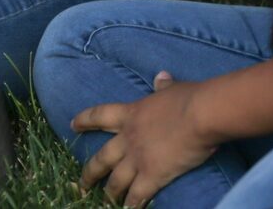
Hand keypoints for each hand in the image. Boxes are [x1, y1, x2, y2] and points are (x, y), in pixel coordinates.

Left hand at [73, 72, 219, 207]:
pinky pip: (137, 195)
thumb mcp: (171, 89)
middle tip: (81, 183)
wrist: (201, 114)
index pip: (99, 116)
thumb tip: (161, 77)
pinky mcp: (153, 174)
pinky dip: (131, 205)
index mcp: (130, 114)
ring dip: (110, 193)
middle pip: (102, 158)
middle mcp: (128, 137)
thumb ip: (163, 86)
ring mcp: (138, 158)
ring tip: (105, 202)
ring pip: (116, 180)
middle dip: (90, 172)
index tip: (72, 125)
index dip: (84, 120)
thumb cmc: (189, 98)